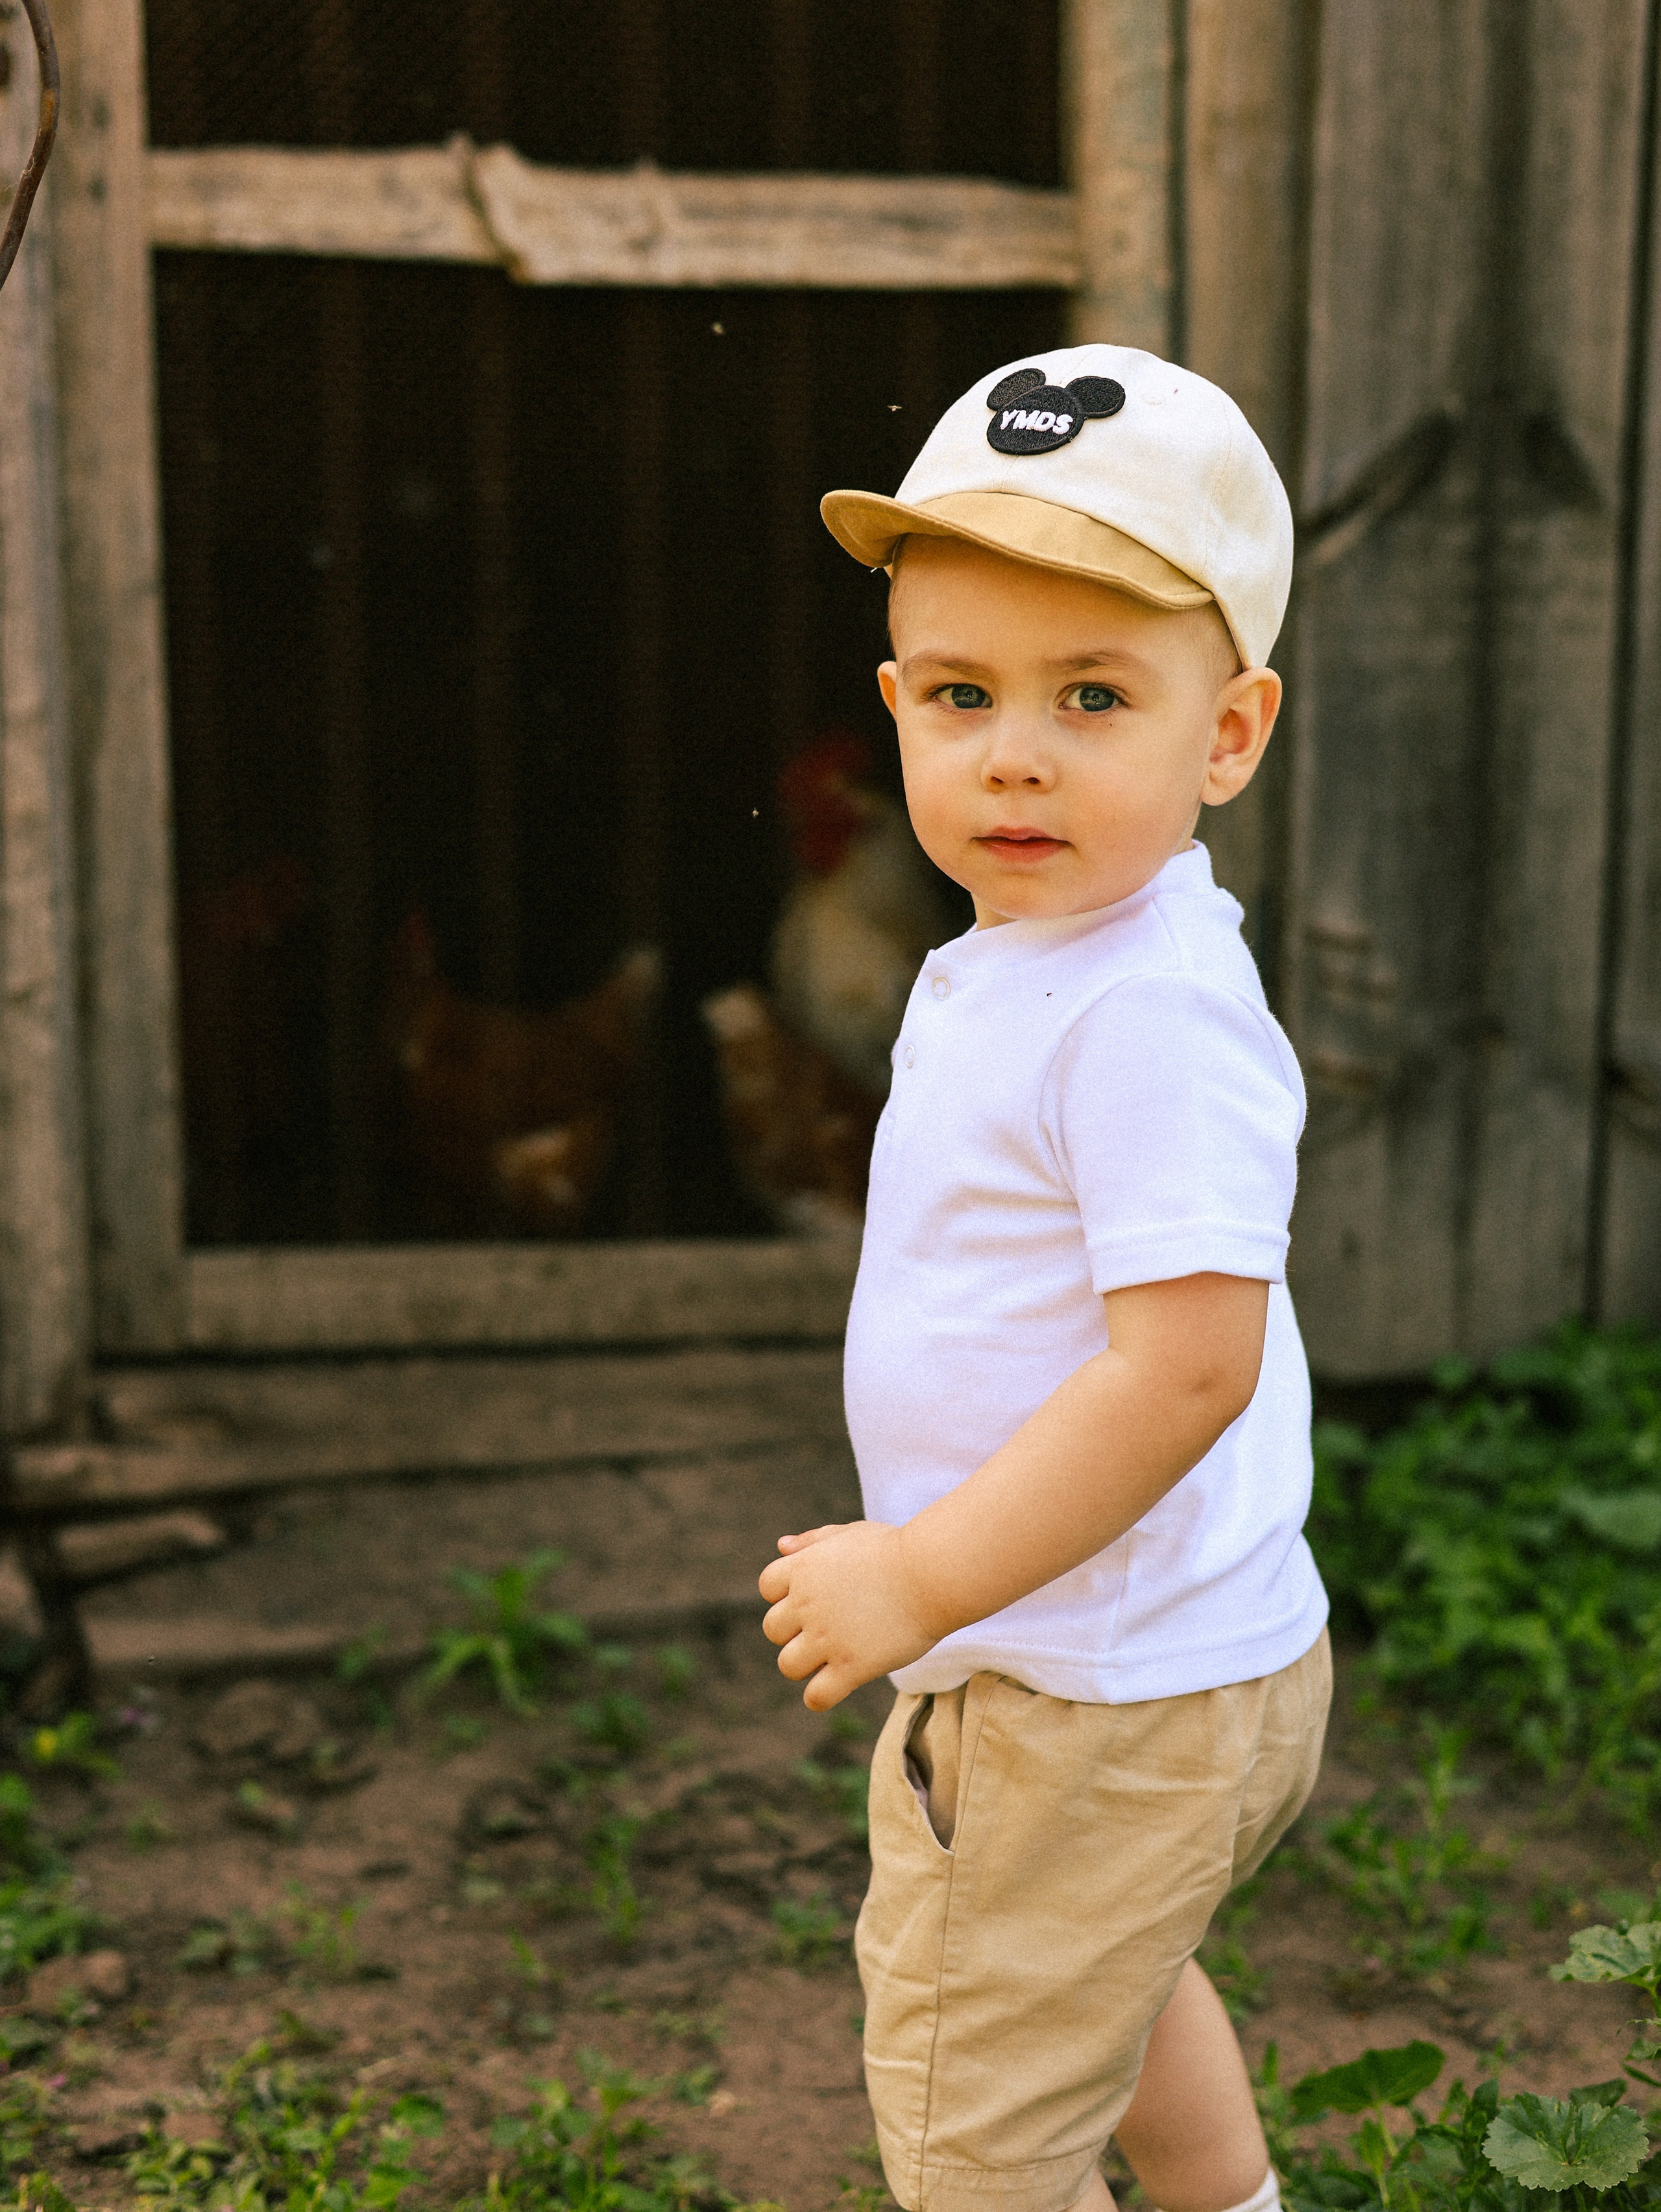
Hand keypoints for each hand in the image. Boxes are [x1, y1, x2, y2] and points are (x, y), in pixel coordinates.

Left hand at [758, 1521, 941, 1709]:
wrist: (934, 1574)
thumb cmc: (896, 1551)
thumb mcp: (850, 1534)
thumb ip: (813, 1540)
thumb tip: (781, 1546)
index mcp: (804, 1568)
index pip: (767, 1587)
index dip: (785, 1594)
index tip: (812, 1598)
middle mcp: (807, 1603)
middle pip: (772, 1629)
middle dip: (793, 1631)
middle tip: (825, 1629)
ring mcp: (827, 1637)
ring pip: (788, 1665)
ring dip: (804, 1664)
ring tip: (831, 1658)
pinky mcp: (851, 1667)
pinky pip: (816, 1696)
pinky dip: (819, 1696)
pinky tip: (837, 1685)